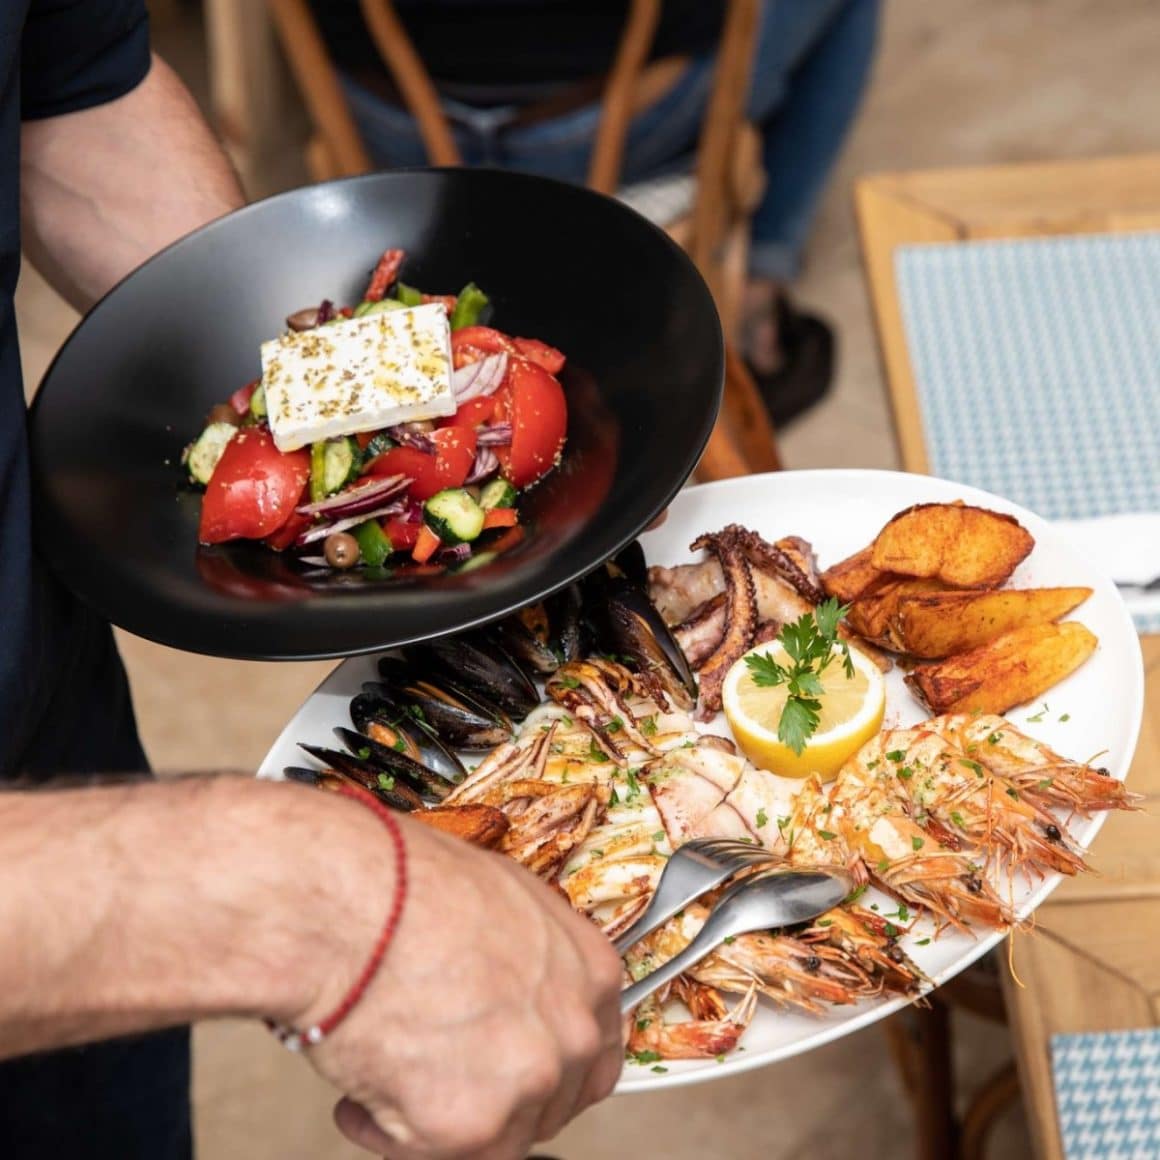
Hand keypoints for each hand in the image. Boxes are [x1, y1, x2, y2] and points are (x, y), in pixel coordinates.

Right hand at [290, 800, 623, 1157]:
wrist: (354, 904)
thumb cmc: (413, 885)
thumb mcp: (506, 897)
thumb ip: (532, 957)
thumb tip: (515, 981)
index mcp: (590, 975)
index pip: (593, 1052)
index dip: (550, 1066)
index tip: (516, 1070)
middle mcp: (572, 1034)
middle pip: (550, 1102)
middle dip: (498, 1096)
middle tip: (447, 1074)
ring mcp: (526, 1084)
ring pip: (493, 1136)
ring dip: (442, 1115)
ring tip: (389, 1067)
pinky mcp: (469, 1127)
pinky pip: (424, 1152)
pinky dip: (385, 1131)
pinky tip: (360, 1089)